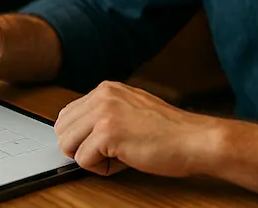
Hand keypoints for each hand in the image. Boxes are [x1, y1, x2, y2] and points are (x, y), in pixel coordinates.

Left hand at [54, 81, 208, 177]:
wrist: (195, 139)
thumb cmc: (170, 132)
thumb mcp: (132, 109)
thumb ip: (105, 113)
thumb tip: (79, 133)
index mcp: (106, 89)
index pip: (68, 114)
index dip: (79, 137)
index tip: (97, 145)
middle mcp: (102, 95)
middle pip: (62, 129)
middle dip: (79, 147)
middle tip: (107, 154)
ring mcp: (104, 112)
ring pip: (67, 144)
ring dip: (88, 158)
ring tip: (116, 156)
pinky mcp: (107, 133)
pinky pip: (82, 160)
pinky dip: (101, 169)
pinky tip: (124, 161)